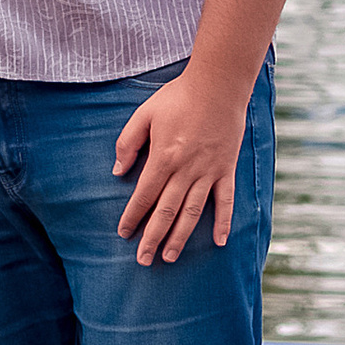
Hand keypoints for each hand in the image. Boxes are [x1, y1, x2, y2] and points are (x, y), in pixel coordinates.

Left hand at [113, 66, 250, 267]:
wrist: (218, 85)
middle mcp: (186, 170)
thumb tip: (118, 171)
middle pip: (166, 211)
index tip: (124, 233)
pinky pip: (225, 201)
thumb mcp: (144, 113)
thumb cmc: (178, 97)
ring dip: (180, 237)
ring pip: (192, 212)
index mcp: (163, 157)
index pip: (144, 195)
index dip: (133, 216)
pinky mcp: (226, 169)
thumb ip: (128, 143)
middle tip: (143, 260)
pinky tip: (218, 241)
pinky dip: (223, 222)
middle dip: (153, 238)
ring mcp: (209, 171)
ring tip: (170, 257)